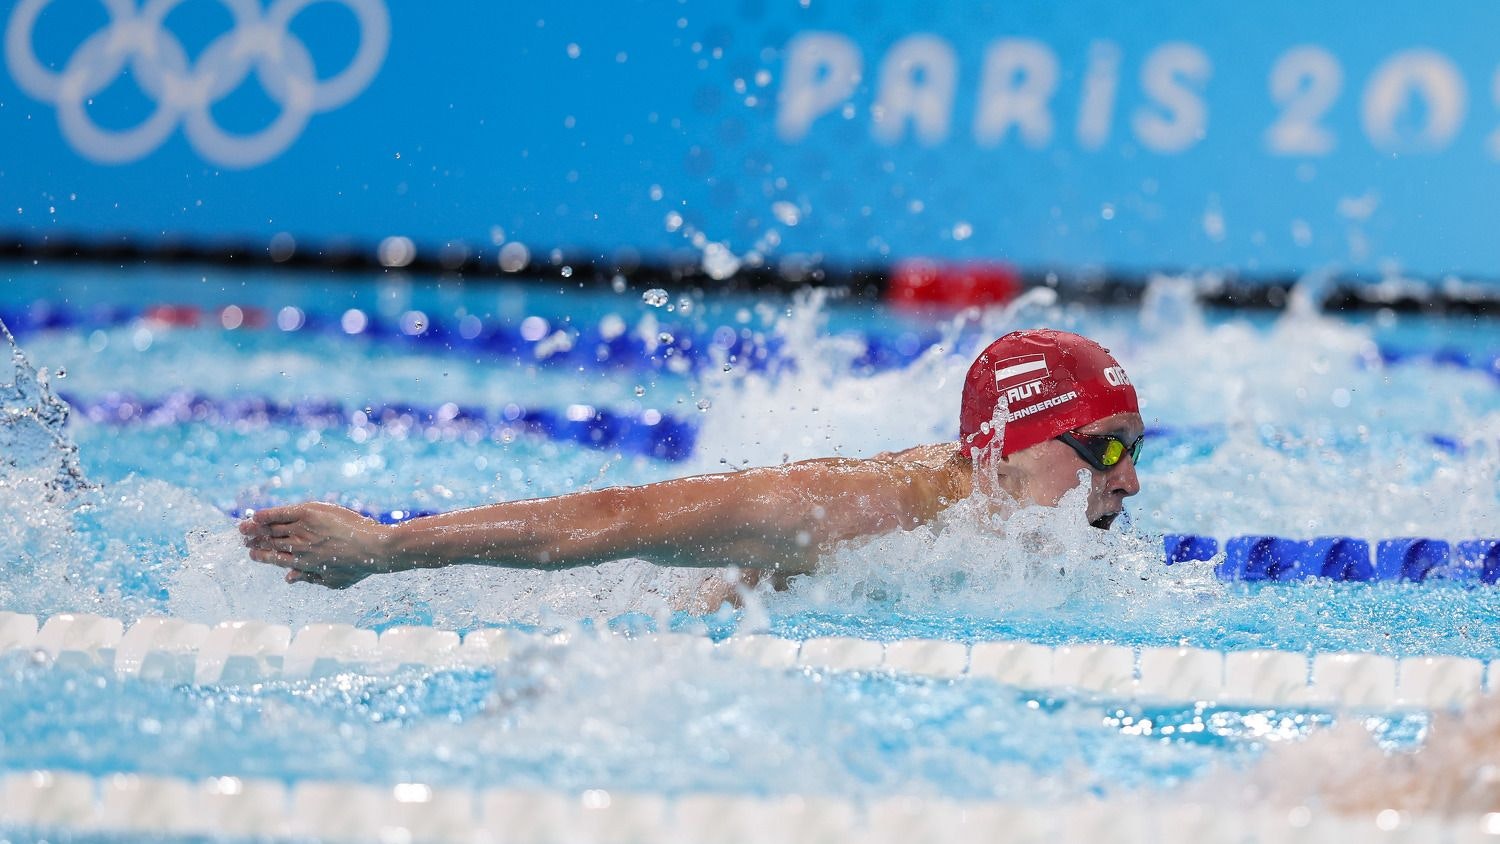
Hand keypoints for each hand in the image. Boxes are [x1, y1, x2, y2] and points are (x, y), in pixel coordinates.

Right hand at [239, 502, 397, 588]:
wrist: (373, 548)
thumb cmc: (358, 566)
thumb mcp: (333, 580)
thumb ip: (309, 579)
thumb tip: (287, 579)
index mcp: (303, 564)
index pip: (275, 559)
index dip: (262, 556)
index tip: (252, 553)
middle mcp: (299, 547)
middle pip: (270, 543)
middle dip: (254, 540)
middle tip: (243, 538)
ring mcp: (303, 530)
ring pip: (272, 528)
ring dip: (255, 527)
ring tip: (244, 527)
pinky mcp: (309, 513)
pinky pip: (282, 513)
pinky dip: (268, 514)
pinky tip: (256, 515)